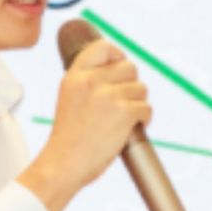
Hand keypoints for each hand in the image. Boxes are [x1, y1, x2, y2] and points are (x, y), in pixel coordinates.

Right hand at [18, 40, 152, 210]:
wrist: (65, 162)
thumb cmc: (70, 136)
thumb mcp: (70, 97)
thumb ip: (89, 81)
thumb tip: (120, 69)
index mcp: (75, 76)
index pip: (103, 48)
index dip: (118, 55)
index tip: (121, 69)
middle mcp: (91, 81)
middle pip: (130, 68)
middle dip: (132, 85)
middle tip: (124, 102)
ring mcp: (108, 96)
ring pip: (141, 89)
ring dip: (138, 104)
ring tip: (125, 119)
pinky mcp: (123, 112)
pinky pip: (147, 108)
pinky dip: (145, 119)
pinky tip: (132, 128)